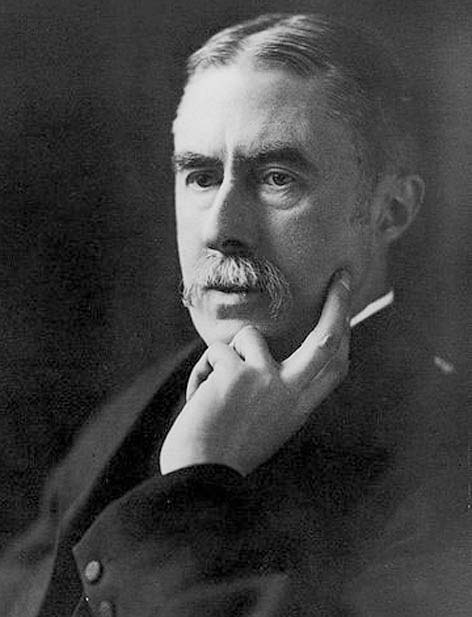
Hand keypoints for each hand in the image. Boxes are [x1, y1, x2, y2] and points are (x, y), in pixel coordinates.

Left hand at [160, 270, 351, 475]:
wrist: (197, 476)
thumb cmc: (224, 450)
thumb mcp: (266, 422)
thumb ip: (277, 390)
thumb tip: (264, 351)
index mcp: (299, 406)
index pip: (334, 365)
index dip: (344, 335)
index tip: (346, 308)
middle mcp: (291, 391)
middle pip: (327, 338)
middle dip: (338, 304)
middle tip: (340, 276)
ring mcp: (266, 380)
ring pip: (248, 337)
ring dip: (226, 358)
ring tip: (214, 392)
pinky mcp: (237, 373)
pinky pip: (216, 351)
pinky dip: (201, 373)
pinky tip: (199, 400)